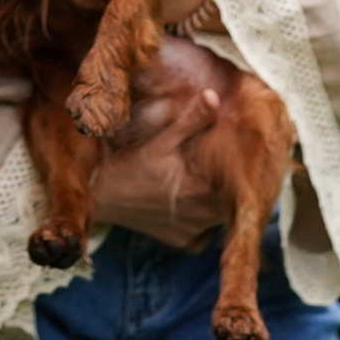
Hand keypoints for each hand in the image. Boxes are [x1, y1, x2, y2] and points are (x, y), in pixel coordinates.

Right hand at [87, 38, 240, 248]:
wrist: (100, 197)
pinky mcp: (184, 242)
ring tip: (203, 180)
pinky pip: (204, 229)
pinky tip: (188, 200)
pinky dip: (201, 215)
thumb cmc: (130, 165)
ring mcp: (193, 233)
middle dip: (228, 183)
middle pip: (232, 200)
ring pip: (219, 215)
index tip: (234, 153)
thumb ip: (192, 120)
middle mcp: (202, 217)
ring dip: (215, 199)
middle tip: (217, 165)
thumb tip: (214, 97)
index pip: (238, 181)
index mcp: (203, 191)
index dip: (239, 167)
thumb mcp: (161, 140)